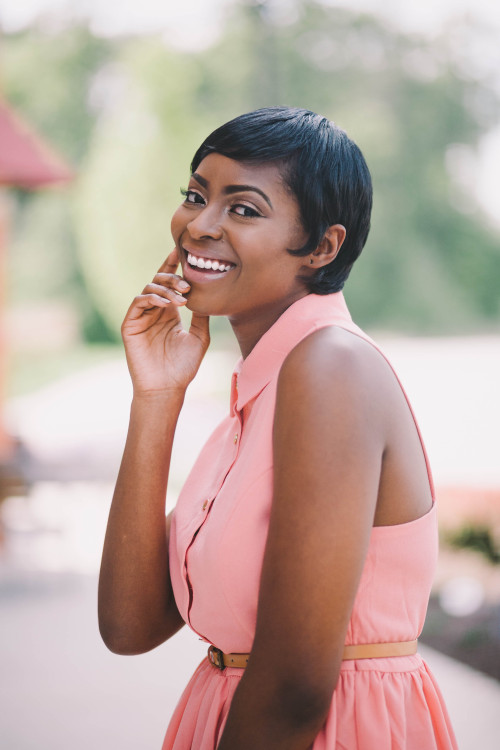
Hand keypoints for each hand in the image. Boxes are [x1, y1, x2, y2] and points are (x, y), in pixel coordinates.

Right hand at [121, 248, 209, 394]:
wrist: (167, 389)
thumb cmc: (183, 367)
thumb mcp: (200, 337)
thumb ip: (201, 315)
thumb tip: (208, 292)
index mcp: (169, 313)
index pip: (169, 284)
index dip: (172, 266)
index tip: (181, 251)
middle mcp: (154, 312)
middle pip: (158, 282)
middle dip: (172, 277)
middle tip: (188, 284)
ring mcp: (141, 318)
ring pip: (149, 290)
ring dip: (165, 289)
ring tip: (182, 298)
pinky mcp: (130, 325)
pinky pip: (138, 303)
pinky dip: (152, 299)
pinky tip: (167, 304)